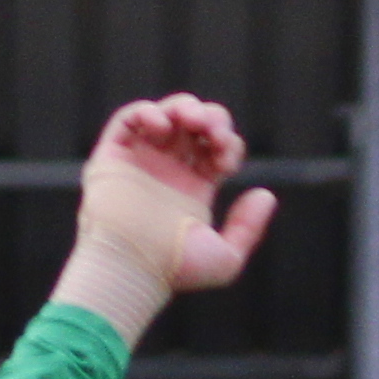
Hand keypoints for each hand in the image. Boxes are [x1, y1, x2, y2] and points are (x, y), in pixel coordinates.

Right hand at [61, 95, 278, 323]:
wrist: (132, 270)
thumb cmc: (175, 271)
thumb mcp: (226, 259)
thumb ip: (249, 228)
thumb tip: (265, 195)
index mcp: (192, 190)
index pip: (215, 148)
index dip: (227, 142)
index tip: (226, 160)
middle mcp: (167, 172)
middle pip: (193, 125)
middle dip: (211, 118)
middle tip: (214, 132)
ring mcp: (140, 163)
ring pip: (165, 115)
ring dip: (184, 107)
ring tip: (194, 120)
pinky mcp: (113, 157)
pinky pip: (127, 120)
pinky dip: (147, 111)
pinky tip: (164, 125)